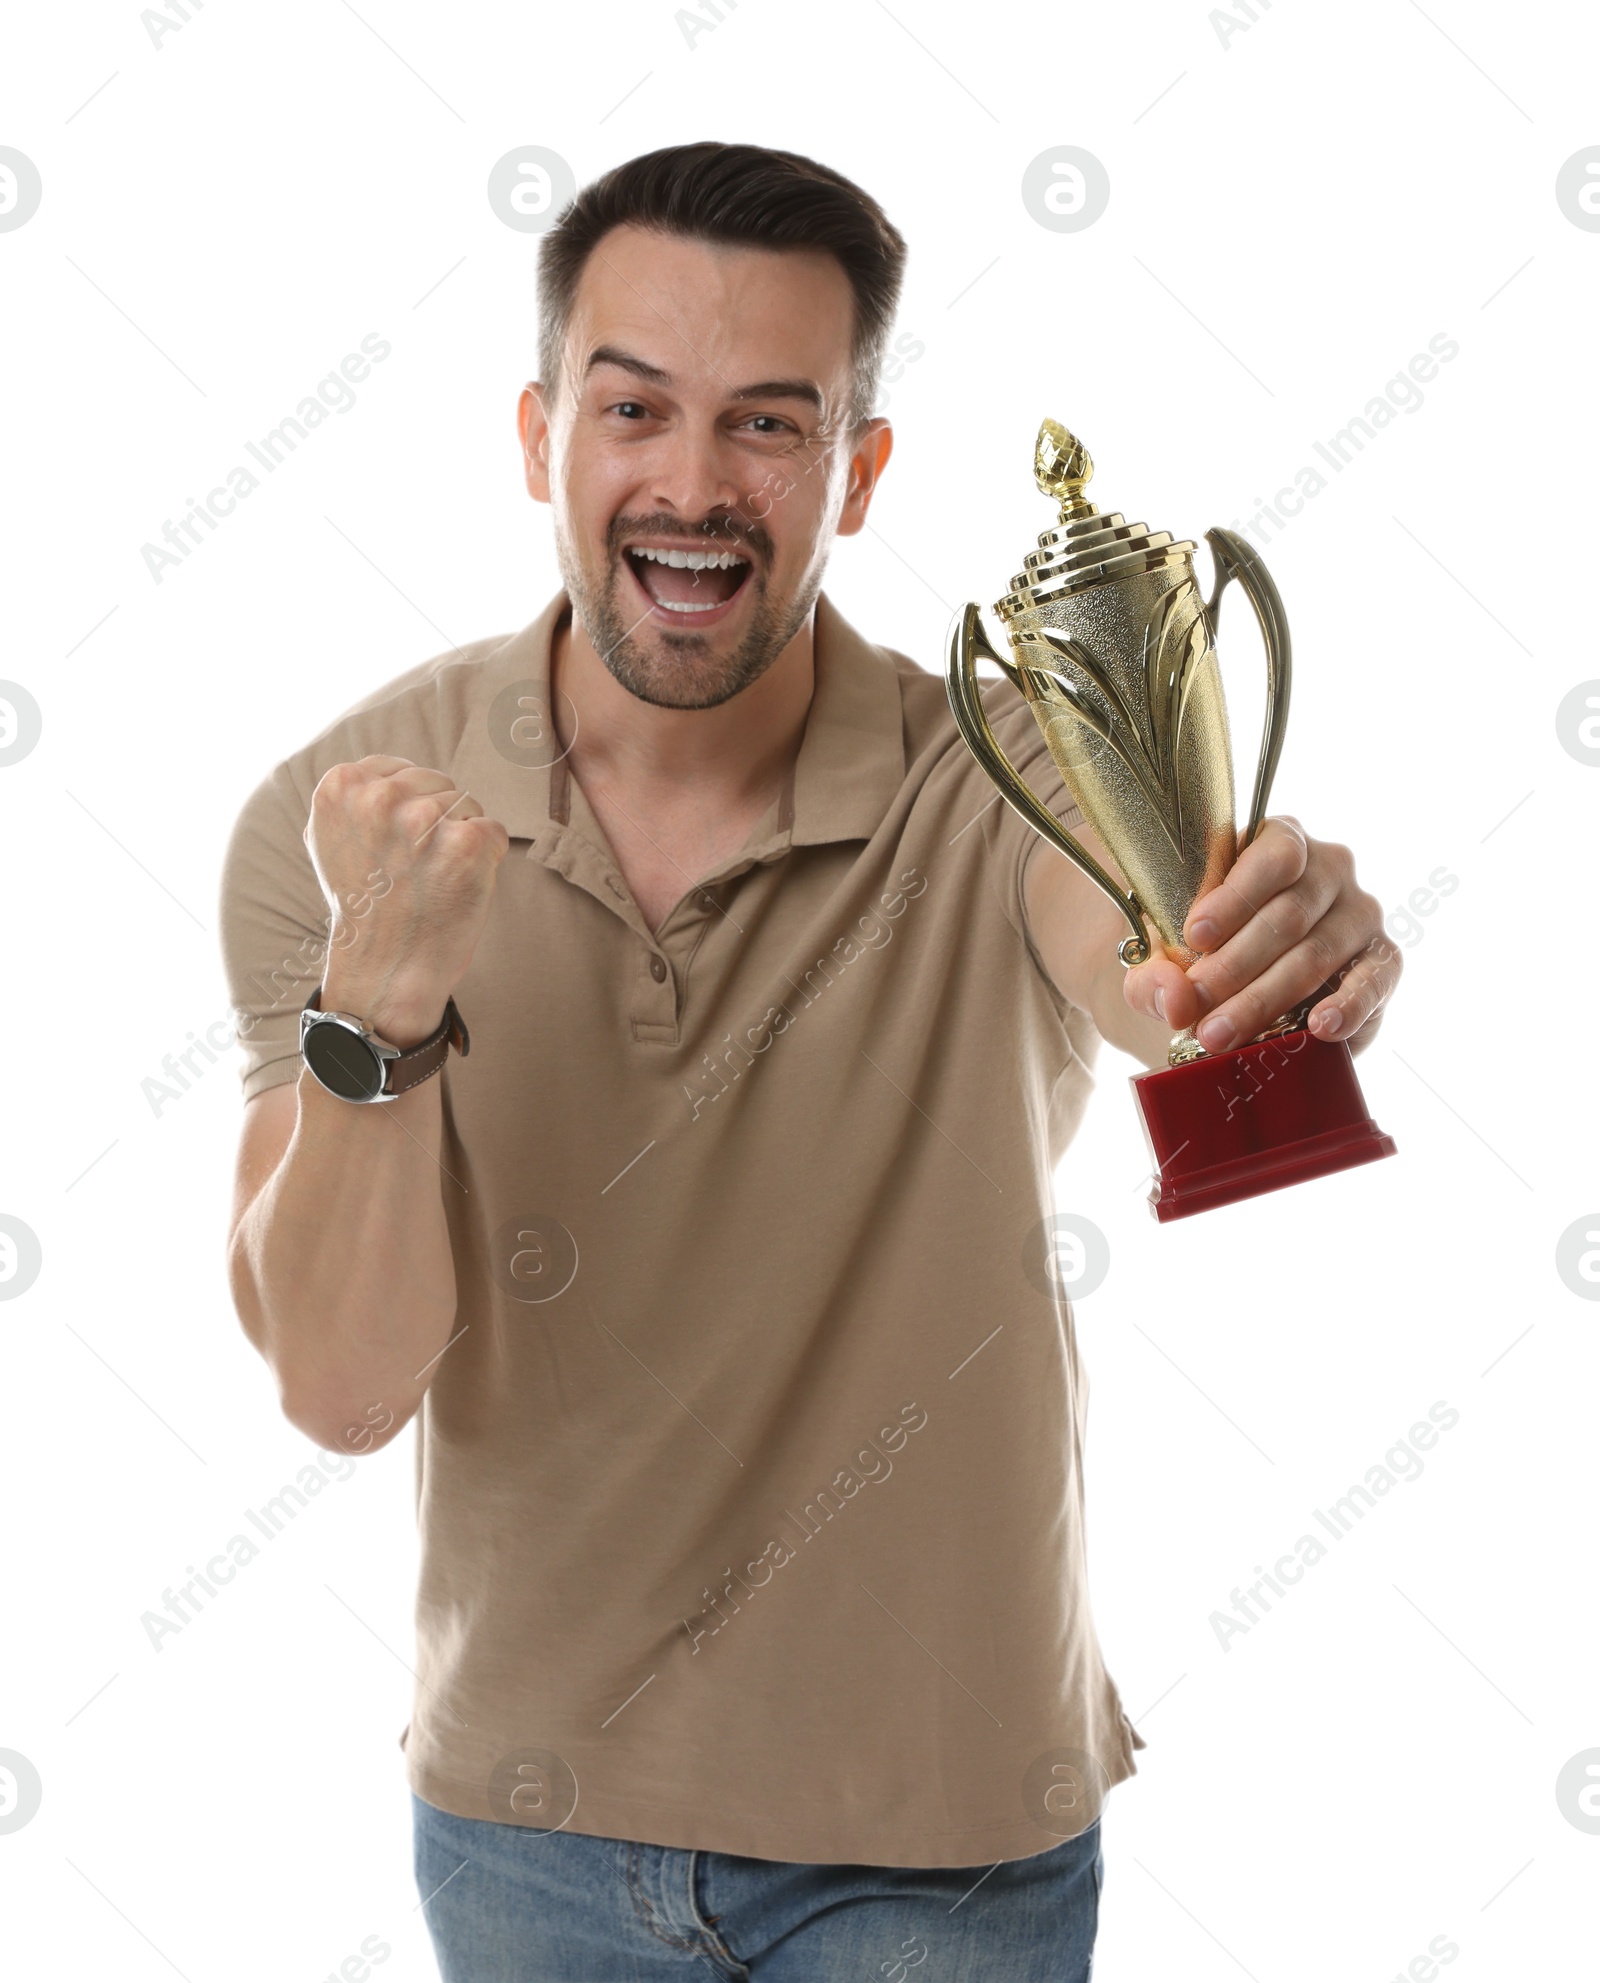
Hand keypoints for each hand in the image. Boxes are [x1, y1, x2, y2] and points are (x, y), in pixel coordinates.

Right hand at [305, 755, 509, 1045]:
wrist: (386, 970)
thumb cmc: (366, 907)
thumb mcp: (333, 838)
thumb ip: (357, 796)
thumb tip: (389, 770)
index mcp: (340, 785)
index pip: (401, 769)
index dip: (406, 811)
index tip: (393, 850)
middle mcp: (378, 796)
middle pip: (438, 784)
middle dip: (436, 822)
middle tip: (413, 872)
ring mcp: (424, 818)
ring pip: (467, 806)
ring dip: (459, 842)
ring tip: (431, 881)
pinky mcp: (467, 842)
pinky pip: (492, 831)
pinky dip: (484, 861)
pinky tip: (455, 888)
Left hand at [1124, 815, 1399, 1054]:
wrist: (1236, 989)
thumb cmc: (1197, 954)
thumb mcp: (1162, 957)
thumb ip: (1155, 976)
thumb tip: (1176, 1001)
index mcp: (1278, 841)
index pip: (1273, 855)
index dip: (1235, 896)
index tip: (1195, 936)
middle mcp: (1329, 868)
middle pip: (1288, 914)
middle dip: (1235, 965)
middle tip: (1194, 1005)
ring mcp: (1360, 914)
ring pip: (1316, 953)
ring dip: (1265, 998)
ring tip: (1219, 1034)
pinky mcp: (1382, 962)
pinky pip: (1373, 981)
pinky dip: (1348, 1006)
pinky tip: (1318, 1028)